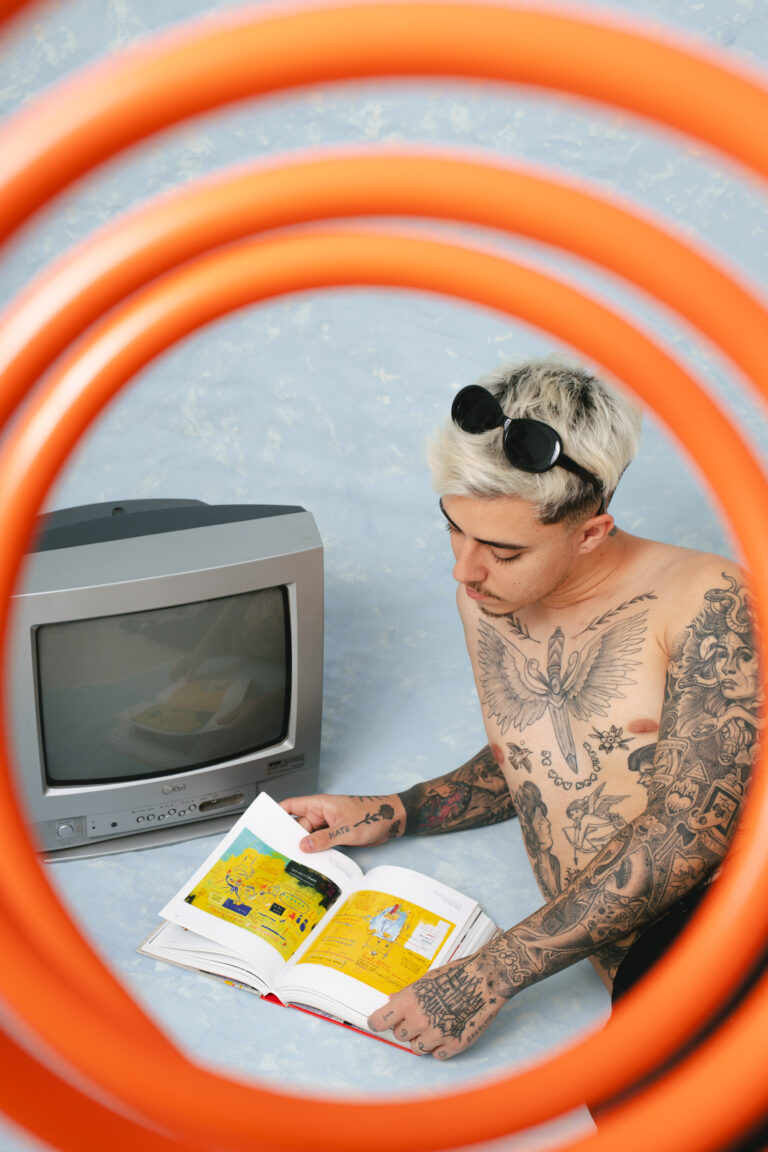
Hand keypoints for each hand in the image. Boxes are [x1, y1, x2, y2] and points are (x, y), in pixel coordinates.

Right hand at [279, 793, 405, 851]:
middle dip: (290, 839)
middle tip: (278, 853)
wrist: (391, 821)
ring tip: (293, 861)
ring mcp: (328, 826)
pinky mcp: (335, 836)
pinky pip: (320, 844)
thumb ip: (323, 838)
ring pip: (309, 838)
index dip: (277, 814)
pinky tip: (311, 863)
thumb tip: (302, 846)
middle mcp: (321, 815)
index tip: (265, 826)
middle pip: (298, 827)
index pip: (291, 806)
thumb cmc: (371, 816)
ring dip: (304, 848)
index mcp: (319, 805)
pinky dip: (316, 852)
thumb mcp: (345, 829)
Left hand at [367, 949, 505, 1058]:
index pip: (379, 1021)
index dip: (377, 1023)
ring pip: (417, 1048)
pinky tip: (448, 1031)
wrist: (484, 980)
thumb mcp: (426, 980)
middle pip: (400, 1036)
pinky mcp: (454, 1045)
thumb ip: (406, 995)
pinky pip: (437, 1055)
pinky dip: (440, 1047)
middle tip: (419, 1018)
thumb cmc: (457, 976)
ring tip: (436, 1023)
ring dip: (423, 1039)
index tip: (378, 1024)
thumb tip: (391, 1002)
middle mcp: (421, 1020)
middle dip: (406, 1028)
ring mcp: (437, 1035)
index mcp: (410, 1001)